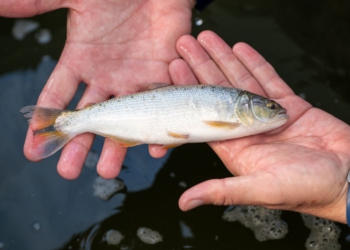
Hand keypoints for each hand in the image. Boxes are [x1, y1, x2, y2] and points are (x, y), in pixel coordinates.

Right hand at [2, 0, 193, 178]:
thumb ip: (38, 3)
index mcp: (82, 61)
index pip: (57, 98)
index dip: (45, 123)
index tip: (33, 150)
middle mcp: (107, 78)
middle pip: (90, 119)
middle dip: (79, 146)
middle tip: (68, 172)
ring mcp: (135, 82)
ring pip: (125, 121)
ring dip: (116, 147)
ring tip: (108, 171)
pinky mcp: (164, 80)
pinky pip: (160, 110)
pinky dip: (158, 130)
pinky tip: (153, 149)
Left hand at [170, 31, 349, 222]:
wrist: (347, 178)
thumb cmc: (306, 190)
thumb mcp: (259, 190)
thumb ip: (221, 192)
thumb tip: (184, 204)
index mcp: (235, 148)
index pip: (204, 114)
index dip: (189, 91)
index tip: (175, 69)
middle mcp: (246, 129)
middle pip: (218, 92)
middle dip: (202, 67)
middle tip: (185, 45)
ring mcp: (265, 116)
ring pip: (240, 81)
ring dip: (223, 59)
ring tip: (207, 39)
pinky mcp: (288, 106)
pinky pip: (268, 80)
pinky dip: (254, 64)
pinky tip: (240, 49)